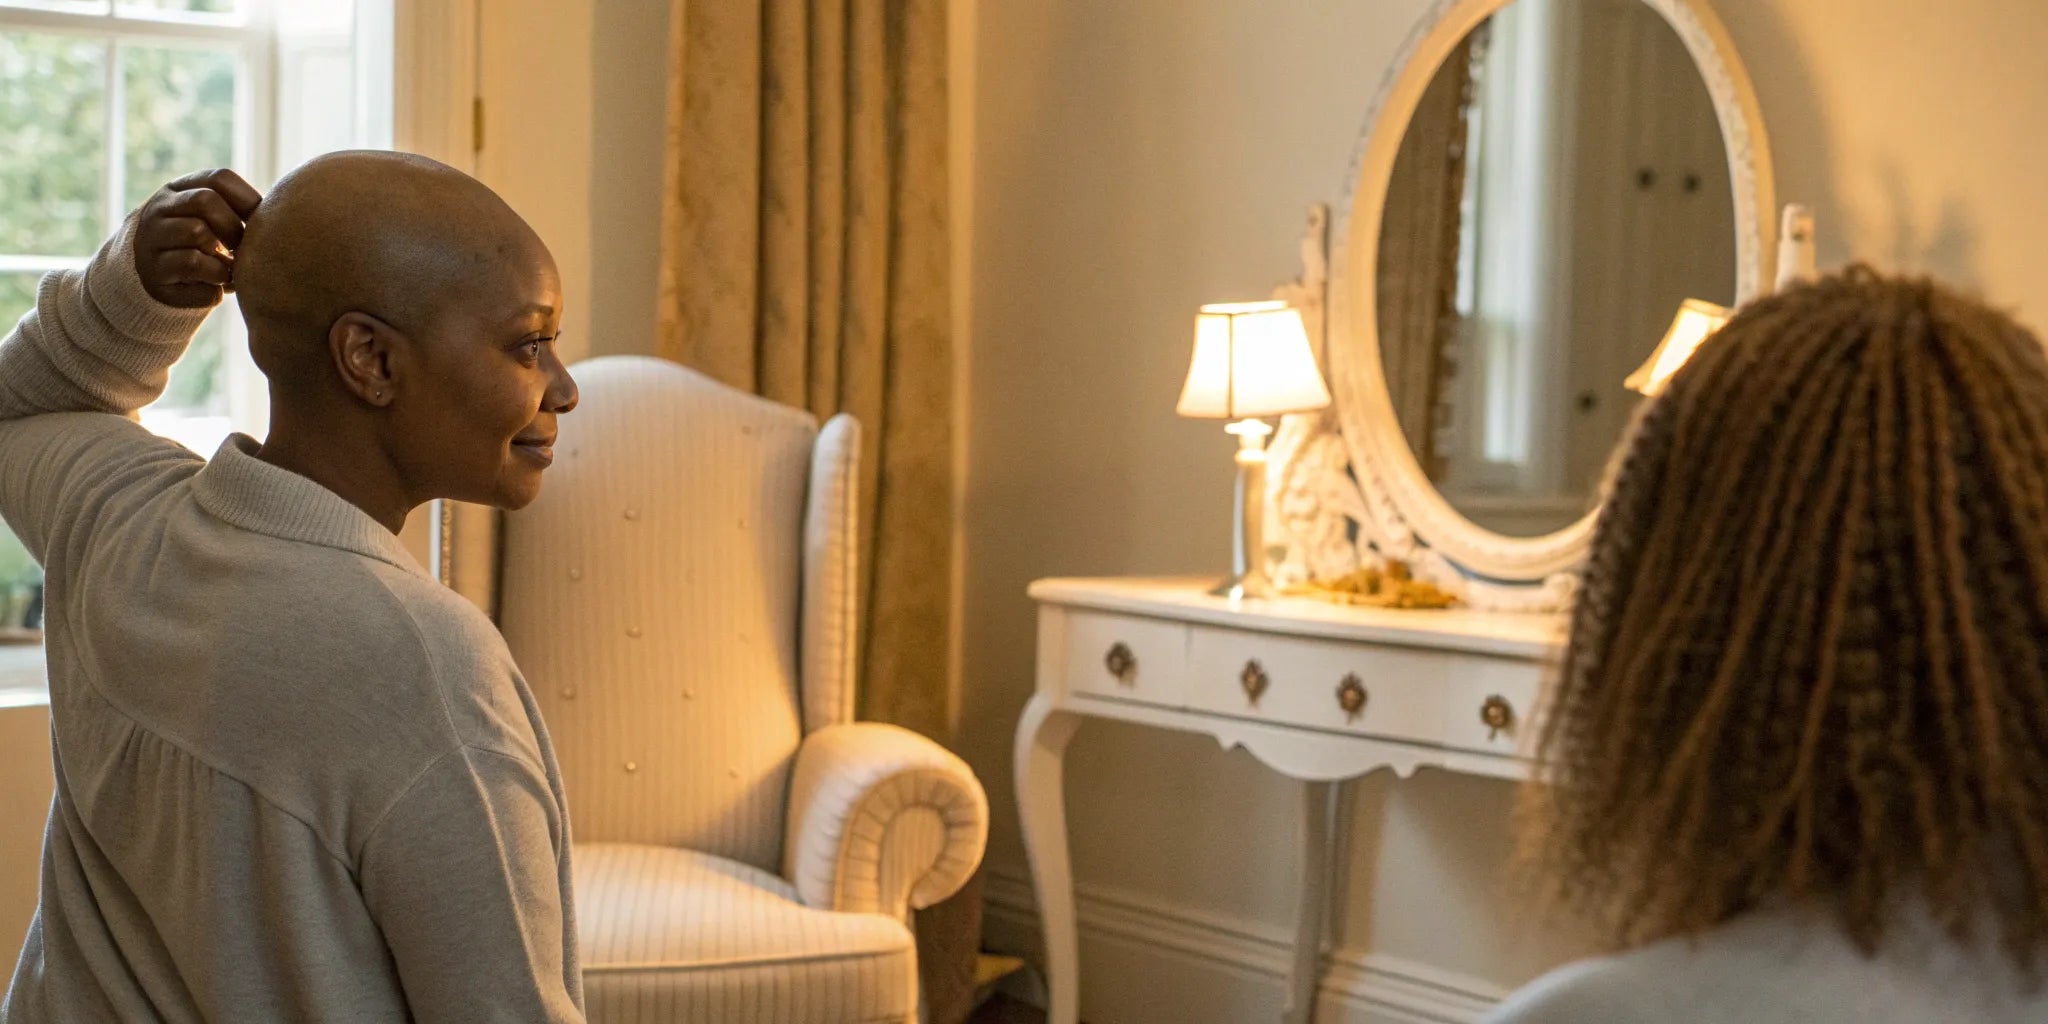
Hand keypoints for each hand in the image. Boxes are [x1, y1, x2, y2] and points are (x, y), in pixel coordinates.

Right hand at [133, 168, 262, 308]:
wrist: (160, 280)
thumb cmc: (203, 247)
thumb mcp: (214, 222)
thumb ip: (237, 213)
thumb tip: (283, 216)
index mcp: (179, 190)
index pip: (218, 178)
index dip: (248, 199)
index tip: (260, 222)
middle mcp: (159, 209)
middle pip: (205, 200)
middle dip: (233, 227)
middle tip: (242, 248)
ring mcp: (151, 239)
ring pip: (197, 232)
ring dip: (224, 254)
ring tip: (229, 268)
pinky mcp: (154, 271)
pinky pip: (194, 266)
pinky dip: (216, 278)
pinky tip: (217, 284)